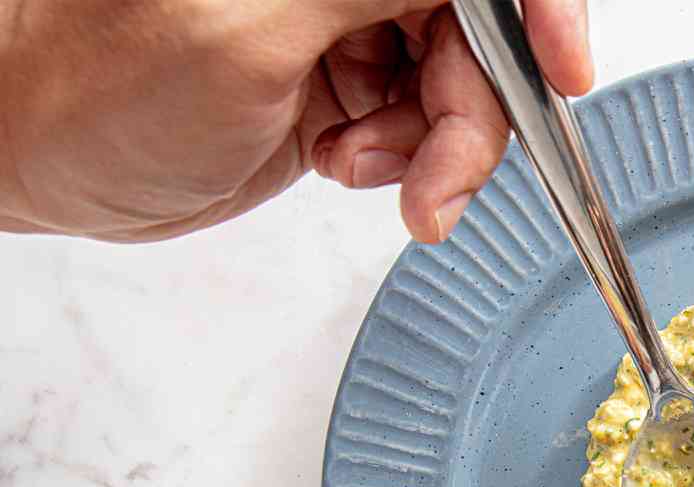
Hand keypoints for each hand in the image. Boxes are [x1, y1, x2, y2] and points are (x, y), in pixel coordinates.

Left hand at [0, 0, 589, 243]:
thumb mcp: (255, 26)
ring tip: (358, 169)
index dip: (534, 10)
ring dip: (433, 146)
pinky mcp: (335, 72)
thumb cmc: (105, 85)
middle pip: (476, 21)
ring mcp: (339, 12)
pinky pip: (418, 118)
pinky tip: (343, 161)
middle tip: (436, 183)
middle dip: (473, 109)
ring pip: (455, 77)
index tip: (564, 69)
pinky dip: (402, 158)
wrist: (47, 155)